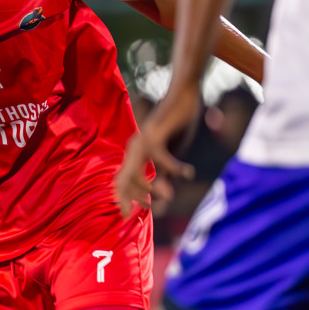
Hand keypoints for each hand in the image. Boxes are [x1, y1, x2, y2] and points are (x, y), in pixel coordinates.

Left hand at [114, 85, 199, 216]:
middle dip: (131, 199)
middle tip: (148, 209)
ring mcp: (142, 140)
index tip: (135, 214)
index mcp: (135, 154)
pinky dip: (174, 168)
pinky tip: (187, 171)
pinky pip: (160, 158)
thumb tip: (165, 198)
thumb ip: (166, 175)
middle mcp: (134, 148)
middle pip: (121, 180)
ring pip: (138, 173)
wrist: (184, 95)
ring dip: (153, 187)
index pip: (121, 181)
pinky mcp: (155, 134)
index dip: (124, 199)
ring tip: (169, 195)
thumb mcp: (172, 156)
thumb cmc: (179, 125)